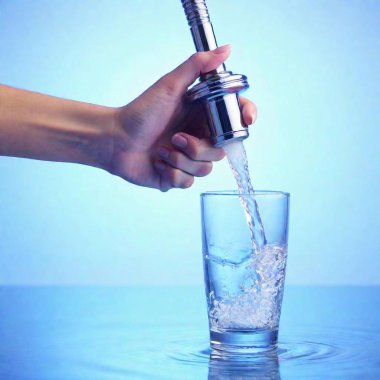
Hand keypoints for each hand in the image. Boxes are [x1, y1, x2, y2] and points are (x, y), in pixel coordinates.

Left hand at [107, 45, 256, 190]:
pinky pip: (188, 183)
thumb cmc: (140, 112)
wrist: (115, 141)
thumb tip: (226, 48)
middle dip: (197, 147)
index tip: (247, 120)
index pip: (234, 118)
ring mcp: (187, 159)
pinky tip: (157, 163)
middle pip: (220, 150)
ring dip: (180, 160)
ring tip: (161, 150)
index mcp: (201, 117)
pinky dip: (171, 174)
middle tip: (175, 137)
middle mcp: (197, 138)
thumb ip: (197, 67)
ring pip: (205, 169)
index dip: (245, 119)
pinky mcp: (176, 176)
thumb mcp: (170, 86)